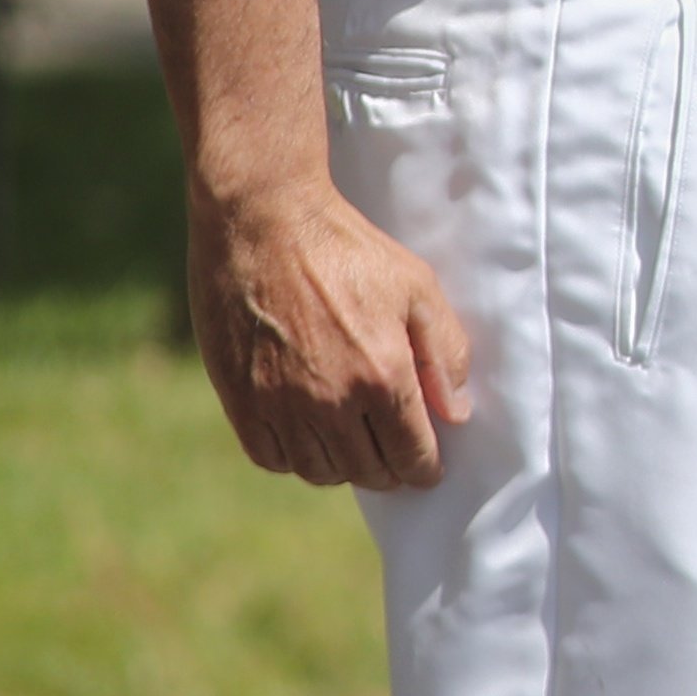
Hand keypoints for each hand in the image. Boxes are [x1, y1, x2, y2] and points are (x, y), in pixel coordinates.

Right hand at [188, 177, 473, 490]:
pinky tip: (309, 437)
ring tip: (355, 446)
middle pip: (366, 470)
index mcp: (382, 375)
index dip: (424, 468)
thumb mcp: (417, 288)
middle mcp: (330, 400)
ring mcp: (279, 404)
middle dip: (388, 471)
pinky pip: (272, 457)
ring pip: (319, 471)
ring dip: (343, 468)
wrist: (264, 224)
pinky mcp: (239, 400)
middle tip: (395, 457)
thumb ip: (445, 353)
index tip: (428, 469)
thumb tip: (457, 413)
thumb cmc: (348, 250)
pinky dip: (294, 458)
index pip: (410, 453)